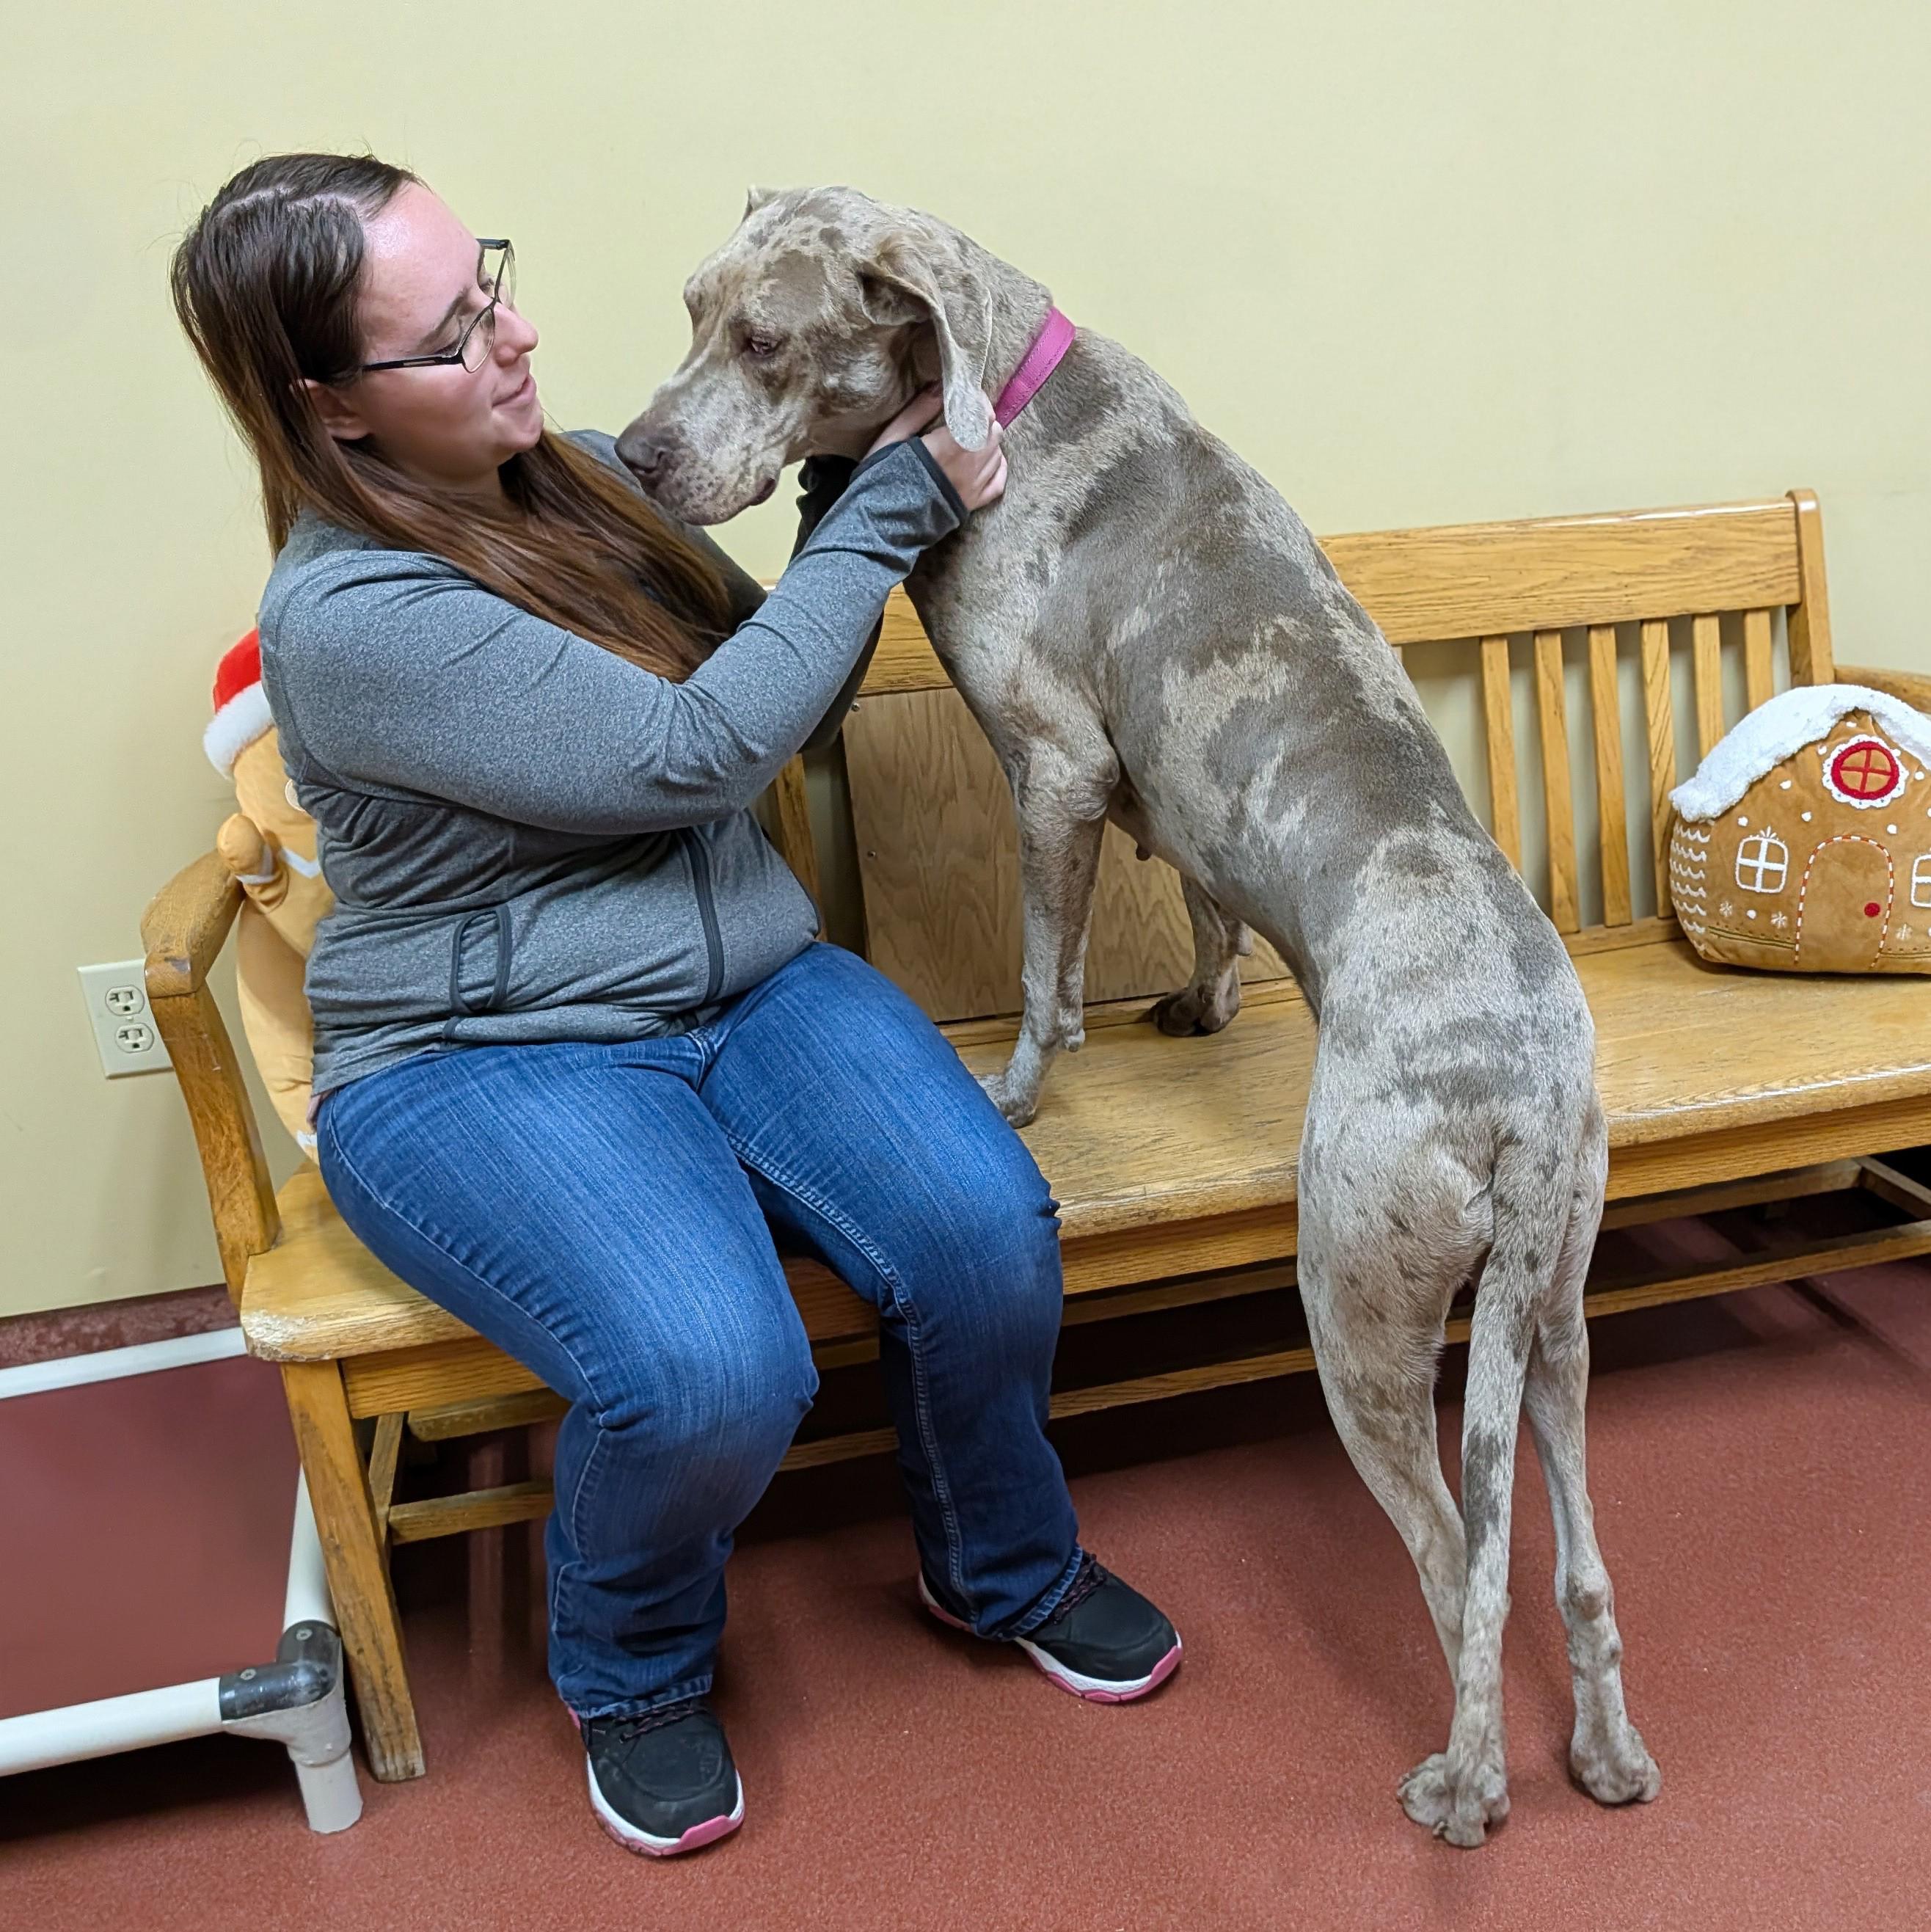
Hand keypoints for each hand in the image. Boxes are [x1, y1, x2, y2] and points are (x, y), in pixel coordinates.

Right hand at [867, 385, 1007, 511]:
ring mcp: (974, 487)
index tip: (968, 395)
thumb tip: (940, 387)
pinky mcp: (973, 504)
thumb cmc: (880, 478)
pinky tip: (988, 460)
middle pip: (993, 432)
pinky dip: (997, 466)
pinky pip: (999, 481)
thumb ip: (918, 411)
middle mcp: (968, 466)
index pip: (981, 414)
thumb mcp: (892, 438)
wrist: (882, 526)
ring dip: (988, 441)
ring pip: (997, 453)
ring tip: (971, 438)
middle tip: (968, 417)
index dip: (978, 401)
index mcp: (948, 445)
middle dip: (983, 420)